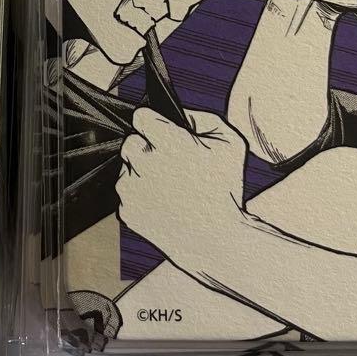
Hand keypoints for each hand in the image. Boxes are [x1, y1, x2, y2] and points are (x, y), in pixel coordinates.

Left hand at [117, 107, 247, 271]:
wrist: (219, 241)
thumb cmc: (227, 189)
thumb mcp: (229, 141)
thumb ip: (201, 118)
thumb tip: (178, 114)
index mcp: (167, 142)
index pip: (141, 116)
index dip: (153, 122)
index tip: (162, 132)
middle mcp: (144, 163)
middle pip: (130, 142)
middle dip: (145, 148)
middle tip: (167, 162)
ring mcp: (132, 189)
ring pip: (127, 169)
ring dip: (141, 174)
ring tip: (168, 187)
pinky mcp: (127, 211)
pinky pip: (127, 195)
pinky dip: (140, 198)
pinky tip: (163, 204)